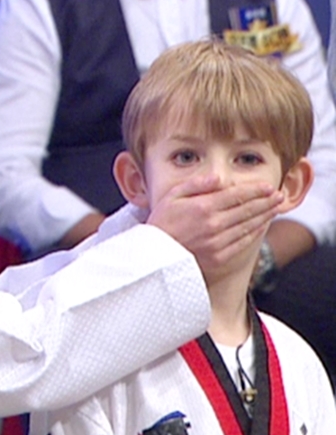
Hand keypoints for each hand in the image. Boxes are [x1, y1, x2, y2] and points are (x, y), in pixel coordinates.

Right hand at [146, 174, 282, 281]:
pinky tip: (261, 226)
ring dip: (264, 215)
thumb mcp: (172, 195)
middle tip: (278, 195)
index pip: (236, 195)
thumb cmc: (162, 222)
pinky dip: (255, 232)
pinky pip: (243, 242)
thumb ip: (196, 184)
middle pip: (247, 210)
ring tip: (275, 208)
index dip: (255, 190)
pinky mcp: (220, 256)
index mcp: (203, 207)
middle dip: (265, 201)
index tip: (268, 186)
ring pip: (248, 226)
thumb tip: (218, 177)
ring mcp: (218, 242)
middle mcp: (214, 224)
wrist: (155, 254)